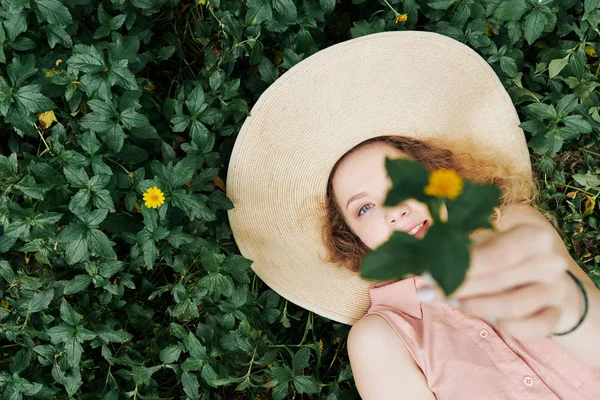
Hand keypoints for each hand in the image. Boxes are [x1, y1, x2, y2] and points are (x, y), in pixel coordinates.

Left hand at [417, 222, 580, 338]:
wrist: (549, 287)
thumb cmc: (507, 263)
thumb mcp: (486, 250)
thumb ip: (459, 257)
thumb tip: (423, 273)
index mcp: (533, 237)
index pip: (497, 252)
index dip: (462, 267)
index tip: (431, 275)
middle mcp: (551, 262)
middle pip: (498, 279)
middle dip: (459, 288)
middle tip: (430, 293)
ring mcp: (557, 290)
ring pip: (511, 306)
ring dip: (476, 307)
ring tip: (456, 303)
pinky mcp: (557, 316)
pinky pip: (529, 327)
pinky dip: (504, 326)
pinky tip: (489, 320)